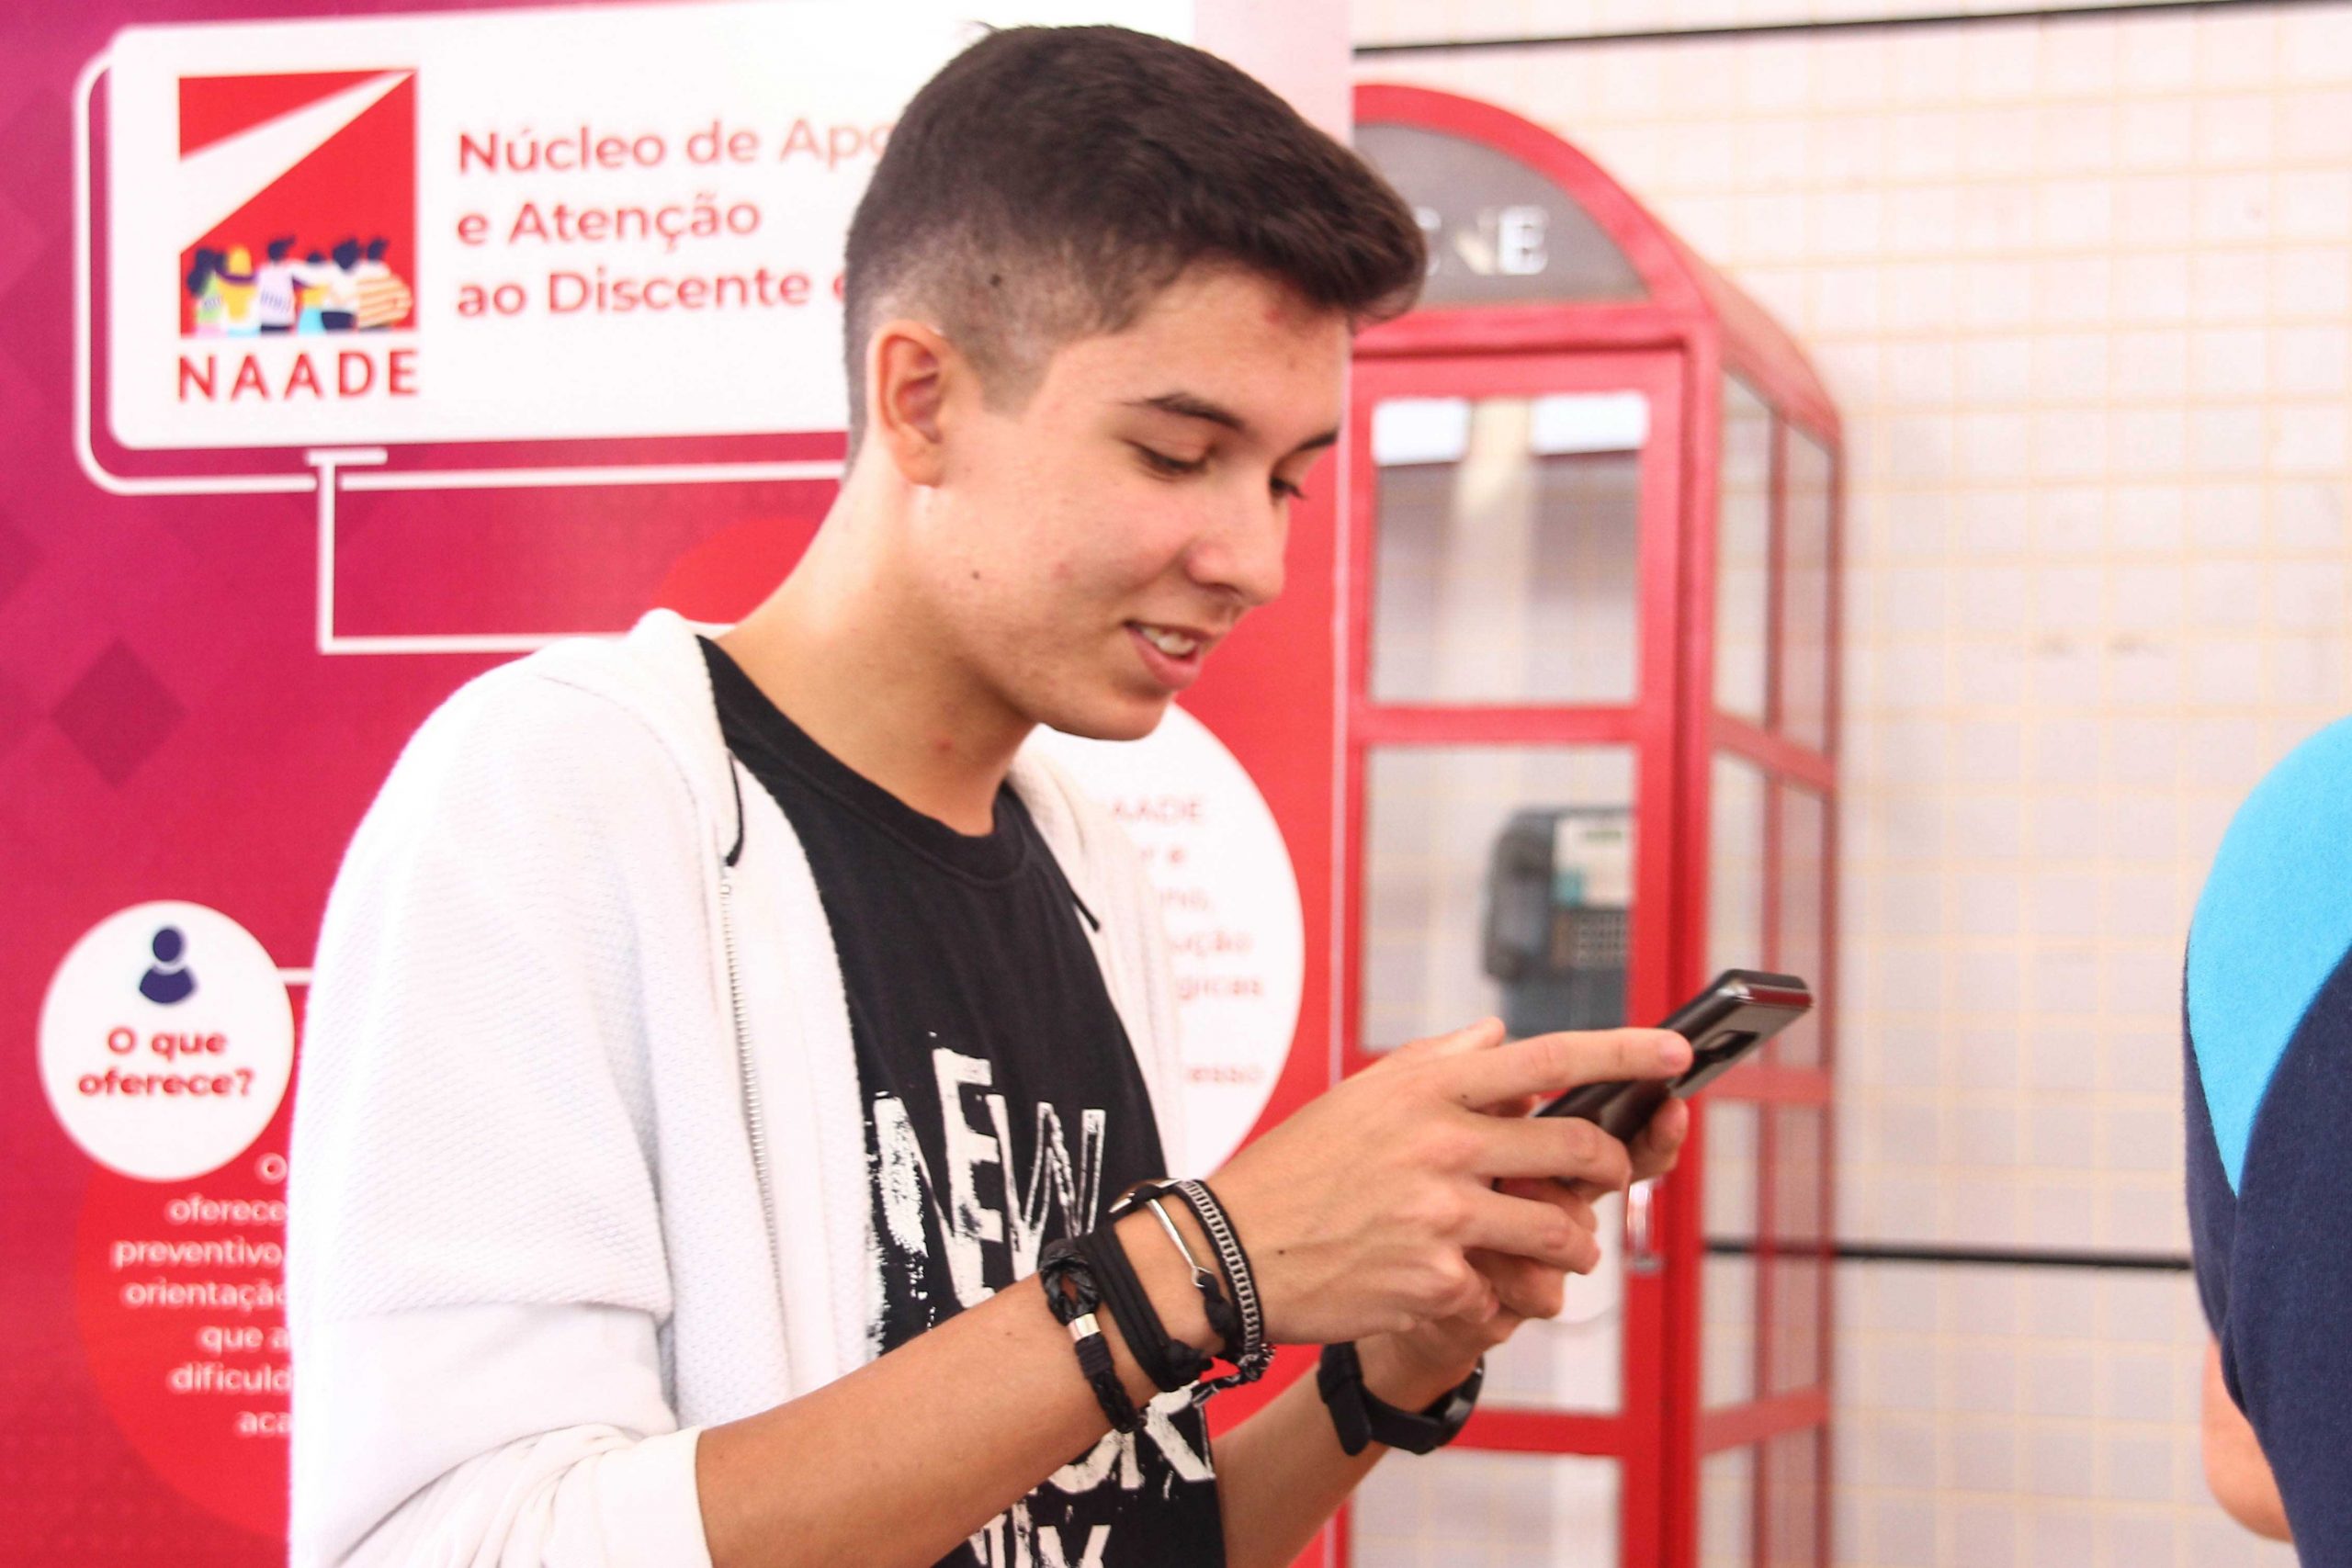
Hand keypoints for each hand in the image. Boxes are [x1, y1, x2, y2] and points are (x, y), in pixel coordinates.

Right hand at [1205, 1017, 1690, 1347]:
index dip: (1623, 1053)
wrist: (1232, 1251)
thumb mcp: (1362, 1094)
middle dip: (1609, 1166)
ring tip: (1554, 1248)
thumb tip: (1501, 1034)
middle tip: (1608, 1175)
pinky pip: (1503, 1291)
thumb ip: (1440, 1062)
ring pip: (1560, 1231)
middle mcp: (1441, 1143)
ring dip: (1571, 1245)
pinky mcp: (1435, 1280)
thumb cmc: (1298, 1168)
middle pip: (1574, 1147)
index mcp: (1427, 1088)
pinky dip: (1495, 1295)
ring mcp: (1441, 1214)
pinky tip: (1459, 1288)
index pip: (1547, 1059)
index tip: (1677, 1053)